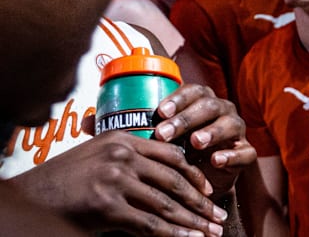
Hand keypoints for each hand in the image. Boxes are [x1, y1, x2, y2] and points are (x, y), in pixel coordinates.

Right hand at [9, 130, 226, 235]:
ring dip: (192, 222)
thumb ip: (128, 158)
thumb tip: (165, 175)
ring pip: (165, 204)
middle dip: (200, 202)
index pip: (170, 155)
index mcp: (121, 138)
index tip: (208, 190)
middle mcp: (121, 155)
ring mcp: (114, 179)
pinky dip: (172, 234)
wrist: (31, 197)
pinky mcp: (107, 206)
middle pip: (174, 180)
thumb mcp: (97, 156)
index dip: (194, 175)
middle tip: (218, 215)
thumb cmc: (65, 180)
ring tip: (210, 232)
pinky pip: (148, 223)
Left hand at [153, 83, 256, 195]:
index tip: (160, 112)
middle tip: (165, 133)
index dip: (178, 99)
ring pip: (230, 124)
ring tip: (195, 142)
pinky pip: (244, 152)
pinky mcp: (246, 153)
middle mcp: (223, 111)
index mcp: (203, 101)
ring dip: (212, 132)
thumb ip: (144, 129)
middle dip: (186, 119)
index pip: (194, 91)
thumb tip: (102, 123)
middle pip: (209, 106)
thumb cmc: (180, 152)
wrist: (203, 181)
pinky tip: (216, 160)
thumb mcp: (164, 138)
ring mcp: (237, 131)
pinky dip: (231, 155)